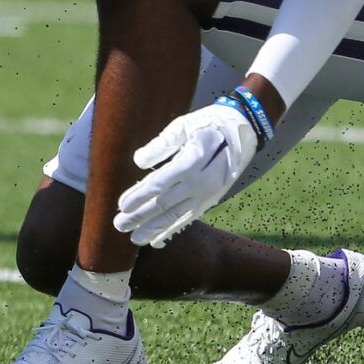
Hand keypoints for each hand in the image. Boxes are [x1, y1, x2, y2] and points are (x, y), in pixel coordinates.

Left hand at [113, 101, 260, 246]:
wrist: (243, 130)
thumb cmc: (208, 123)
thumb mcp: (184, 125)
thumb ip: (161, 144)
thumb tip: (138, 161)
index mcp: (194, 158)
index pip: (161, 182)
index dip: (140, 195)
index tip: (122, 204)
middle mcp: (203, 181)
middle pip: (166, 202)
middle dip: (141, 215)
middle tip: (119, 225)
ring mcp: (209, 193)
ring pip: (176, 215)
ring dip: (154, 227)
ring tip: (134, 238)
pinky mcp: (212, 199)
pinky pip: (189, 218)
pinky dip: (172, 229)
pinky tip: (157, 240)